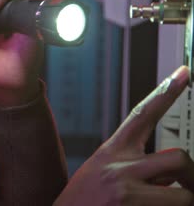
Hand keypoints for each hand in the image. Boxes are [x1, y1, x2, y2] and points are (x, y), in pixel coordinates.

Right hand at [55, 66, 193, 205]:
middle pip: (179, 158)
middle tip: (187, 190)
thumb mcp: (101, 174)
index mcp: (112, 153)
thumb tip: (170, 175)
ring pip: (184, 194)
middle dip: (191, 179)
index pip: (142, 114)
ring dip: (179, 202)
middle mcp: (119, 167)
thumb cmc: (83, 201)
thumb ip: (133, 168)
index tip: (184, 72)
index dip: (166, 92)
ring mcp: (126, 191)